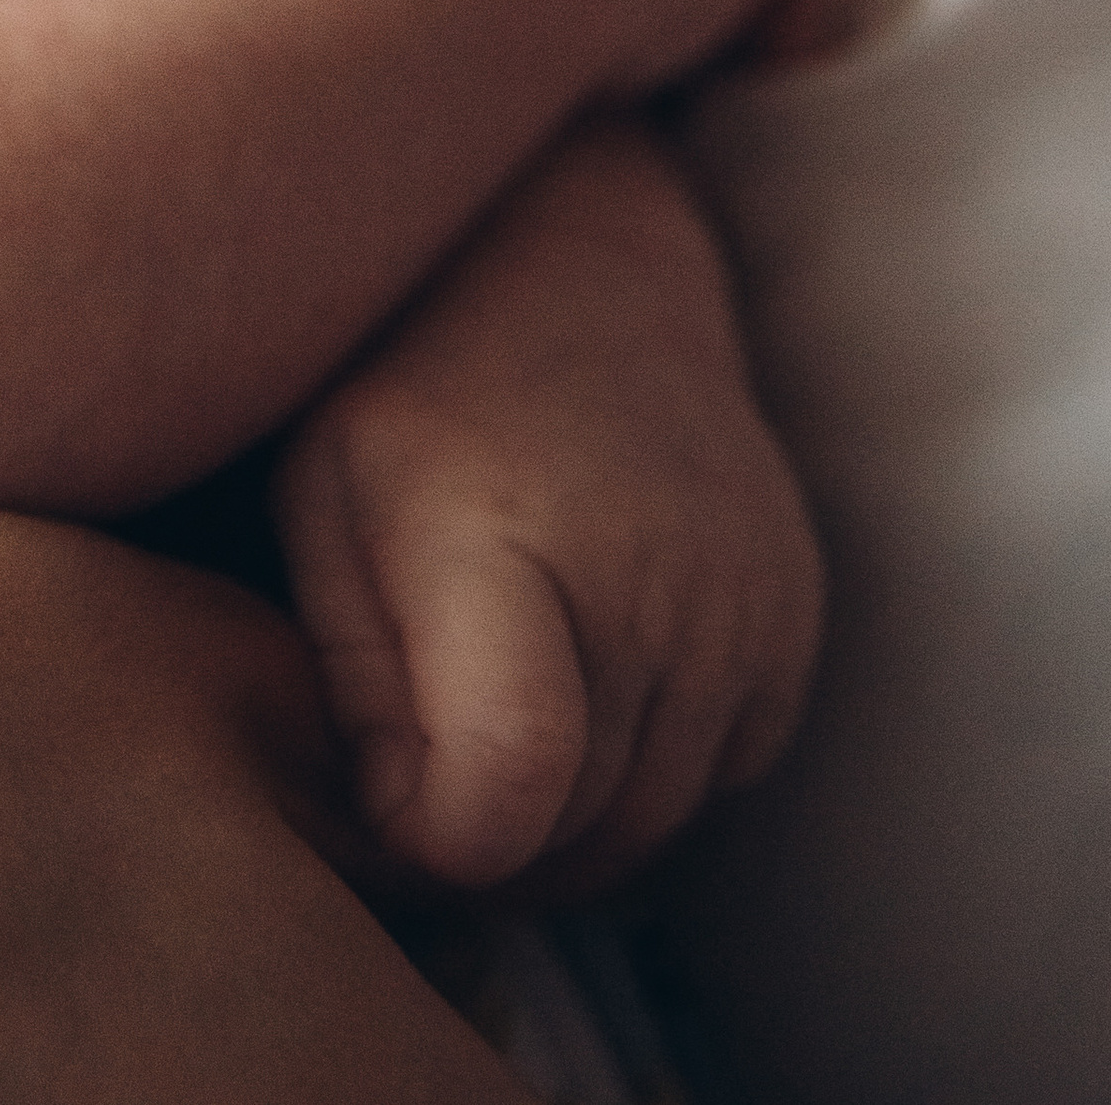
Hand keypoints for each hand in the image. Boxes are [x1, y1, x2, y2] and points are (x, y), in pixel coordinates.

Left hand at [275, 124, 822, 895]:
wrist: (574, 266)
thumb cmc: (409, 385)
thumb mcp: (318, 496)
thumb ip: (348, 673)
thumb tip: (409, 828)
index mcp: (503, 538)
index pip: (510, 777)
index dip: (436, 836)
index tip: (388, 788)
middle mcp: (647, 576)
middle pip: (581, 827)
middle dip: (489, 845)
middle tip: (424, 782)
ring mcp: (740, 597)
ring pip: (657, 821)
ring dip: (568, 822)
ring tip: (487, 746)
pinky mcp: (793, 614)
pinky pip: (724, 771)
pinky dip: (649, 773)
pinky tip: (580, 693)